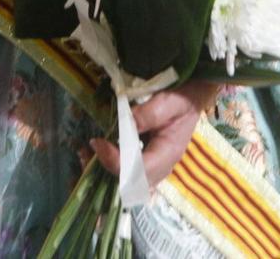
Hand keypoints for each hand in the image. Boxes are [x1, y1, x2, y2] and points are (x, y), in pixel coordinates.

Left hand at [90, 81, 219, 188]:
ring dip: (106, 170)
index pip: (140, 170)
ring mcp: (155, 166)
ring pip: (128, 182)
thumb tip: (127, 123)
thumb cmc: (184, 98)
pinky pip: (129, 172)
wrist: (193, 97)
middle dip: (107, 169)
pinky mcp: (148, 161)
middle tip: (86, 151)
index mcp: (168, 153)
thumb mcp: (171, 100)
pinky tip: (99, 151)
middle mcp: (161, 166)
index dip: (116, 161)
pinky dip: (111, 165)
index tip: (98, 143)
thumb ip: (150, 113)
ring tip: (86, 153)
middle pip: (131, 182)